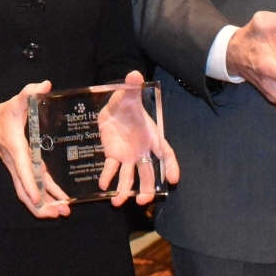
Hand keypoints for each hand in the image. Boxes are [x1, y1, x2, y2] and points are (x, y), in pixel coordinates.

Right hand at [0, 81, 71, 217]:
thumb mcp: (17, 101)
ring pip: (28, 194)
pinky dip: (43, 198)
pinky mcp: (22, 171)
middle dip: (40, 205)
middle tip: (58, 214)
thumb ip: (30, 92)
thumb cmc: (3, 114)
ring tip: (61, 214)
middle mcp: (16, 163)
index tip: (38, 198)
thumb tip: (45, 85)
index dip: (31, 184)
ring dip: (43, 206)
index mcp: (16, 148)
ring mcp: (18, 169)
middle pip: (25, 190)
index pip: (23, 169)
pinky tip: (58, 203)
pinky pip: (31, 188)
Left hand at [96, 70, 180, 205]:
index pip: (165, 153)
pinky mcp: (113, 155)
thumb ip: (132, 85)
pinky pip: (111, 168)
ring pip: (130, 175)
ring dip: (126, 189)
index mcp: (152, 135)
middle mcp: (142, 149)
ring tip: (119, 201)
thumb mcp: (128, 93)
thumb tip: (135, 74)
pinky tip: (103, 185)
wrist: (113, 107)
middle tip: (143, 200)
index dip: (170, 166)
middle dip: (146, 187)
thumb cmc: (127, 101)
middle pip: (148, 171)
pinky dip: (108, 176)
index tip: (172, 179)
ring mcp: (128, 155)